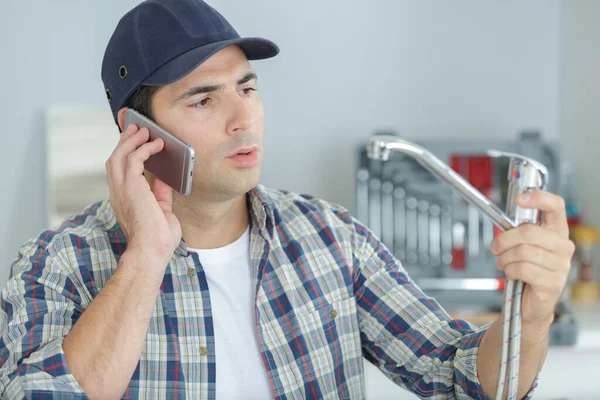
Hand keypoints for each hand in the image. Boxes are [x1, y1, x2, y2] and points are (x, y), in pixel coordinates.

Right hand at [105, 123, 181, 261]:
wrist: (152, 252)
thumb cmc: (158, 239)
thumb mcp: (161, 210)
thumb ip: (160, 193)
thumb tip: (164, 177)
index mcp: (123, 200)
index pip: (119, 172)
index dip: (124, 155)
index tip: (133, 143)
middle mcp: (118, 193)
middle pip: (115, 159)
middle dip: (125, 142)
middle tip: (136, 129)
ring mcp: (122, 190)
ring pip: (119, 155)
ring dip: (131, 140)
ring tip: (144, 131)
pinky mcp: (131, 187)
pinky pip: (134, 159)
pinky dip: (145, 148)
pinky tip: (156, 145)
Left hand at [490, 191, 574, 326]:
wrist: (531, 303)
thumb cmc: (526, 271)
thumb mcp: (522, 246)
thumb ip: (518, 232)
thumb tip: (504, 222)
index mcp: (556, 232)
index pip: (556, 207)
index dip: (539, 198)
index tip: (521, 199)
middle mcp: (563, 247)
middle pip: (529, 231)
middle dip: (505, 240)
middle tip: (495, 247)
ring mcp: (561, 266)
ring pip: (522, 252)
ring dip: (504, 258)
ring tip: (503, 263)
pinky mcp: (552, 283)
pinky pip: (522, 269)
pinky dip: (509, 271)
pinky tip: (511, 274)